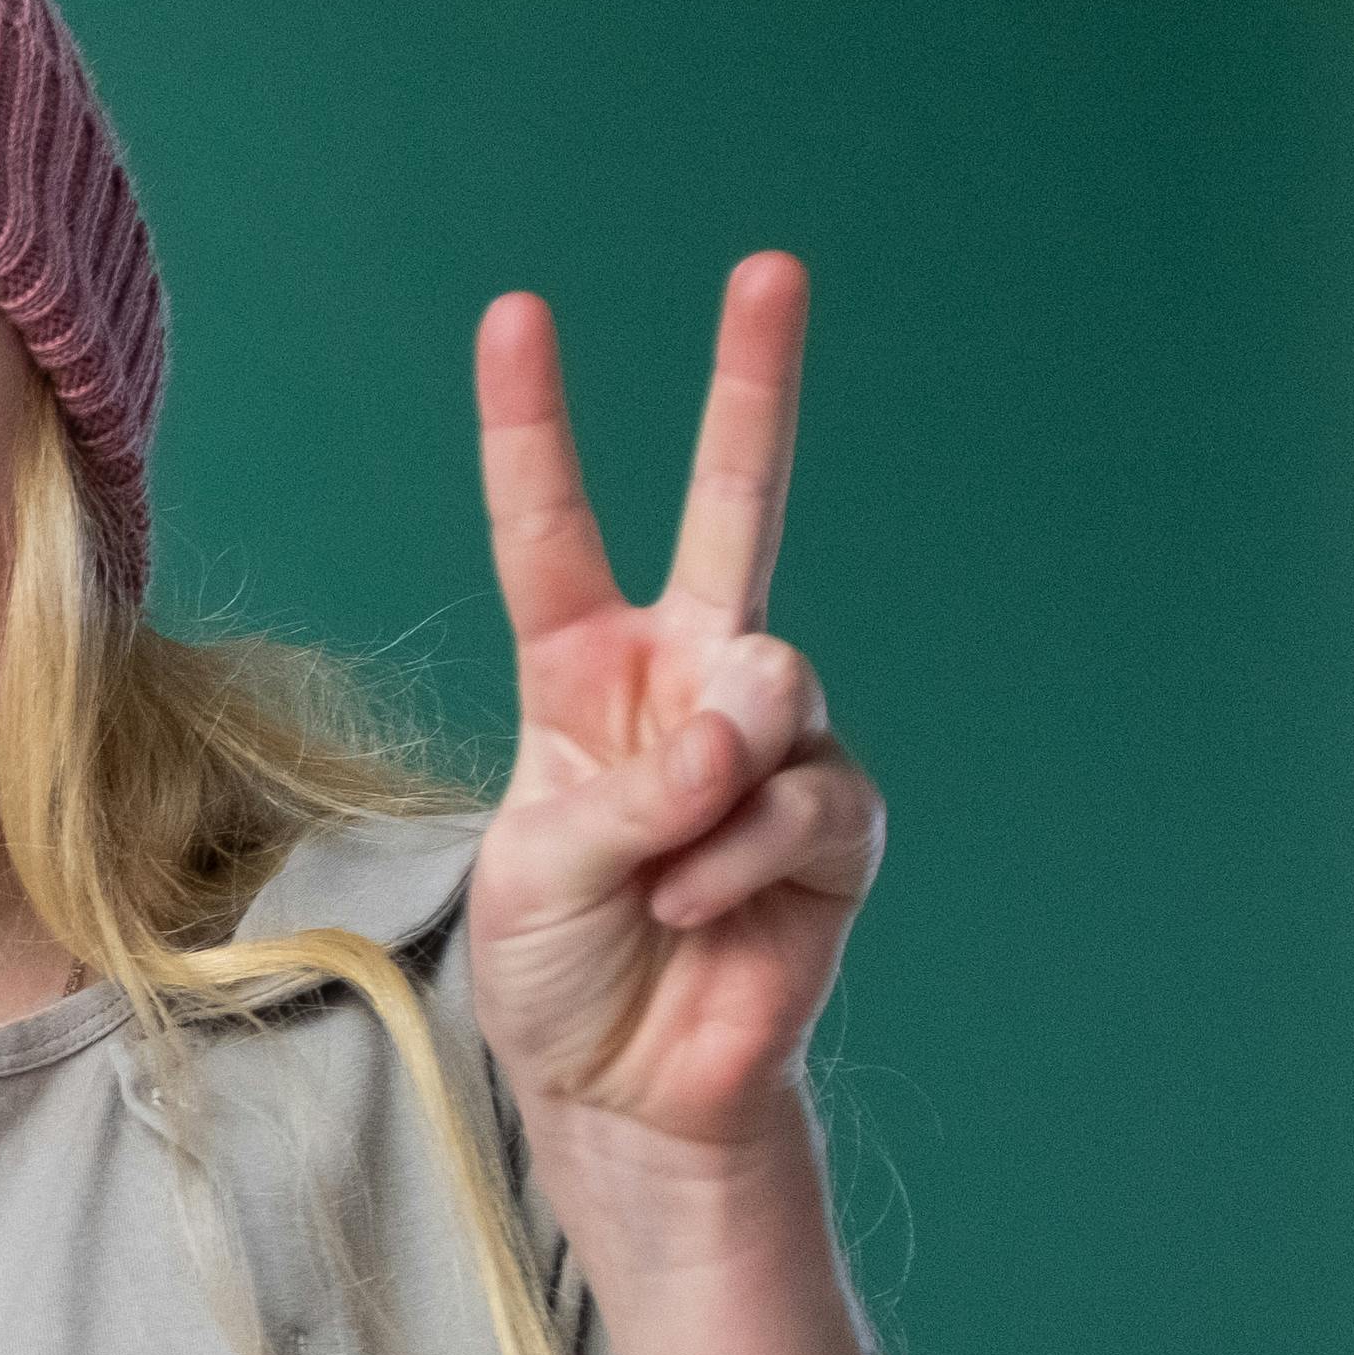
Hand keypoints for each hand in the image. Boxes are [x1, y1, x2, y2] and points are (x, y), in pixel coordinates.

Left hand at [466, 255, 884, 1182]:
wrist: (626, 1087)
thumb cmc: (559, 970)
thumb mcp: (537, 871)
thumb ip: (626, 789)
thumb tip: (740, 735)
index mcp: (583, 673)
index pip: (553, 530)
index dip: (532, 428)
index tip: (517, 314)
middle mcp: (687, 682)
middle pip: (737, 508)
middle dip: (752, 388)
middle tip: (769, 267)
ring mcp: (771, 743)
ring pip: (771, 689)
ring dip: (704, 793)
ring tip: (663, 880)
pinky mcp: (837, 821)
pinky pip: (801, 800)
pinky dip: (739, 862)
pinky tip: (703, 912)